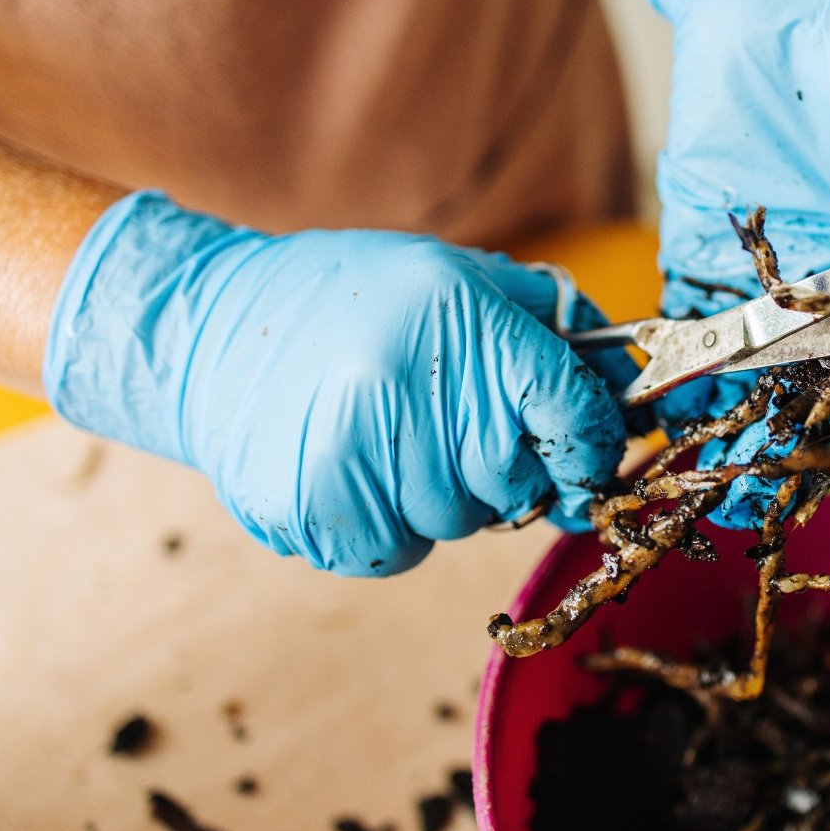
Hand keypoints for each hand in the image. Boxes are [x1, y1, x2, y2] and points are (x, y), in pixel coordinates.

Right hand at [45, 191, 634, 574]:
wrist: (203, 329)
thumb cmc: (349, 302)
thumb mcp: (454, 278)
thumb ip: (547, 328)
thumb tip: (626, 389)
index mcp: (454, 312)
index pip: (569, 407)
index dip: (591, 441)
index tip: (584, 452)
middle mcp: (405, 380)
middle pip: (519, 481)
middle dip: (512, 472)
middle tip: (464, 436)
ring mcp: (353, 450)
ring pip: (461, 524)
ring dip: (446, 497)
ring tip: (394, 442)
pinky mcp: (313, 506)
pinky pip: (399, 551)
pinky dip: (393, 527)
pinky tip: (360, 473)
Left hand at [635, 0, 829, 527]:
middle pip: (829, 375)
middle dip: (811, 440)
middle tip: (792, 499)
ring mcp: (770, 264)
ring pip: (761, 365)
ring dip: (745, 427)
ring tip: (733, 488)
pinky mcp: (703, 239)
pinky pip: (693, 316)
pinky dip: (684, 371)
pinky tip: (682, 424)